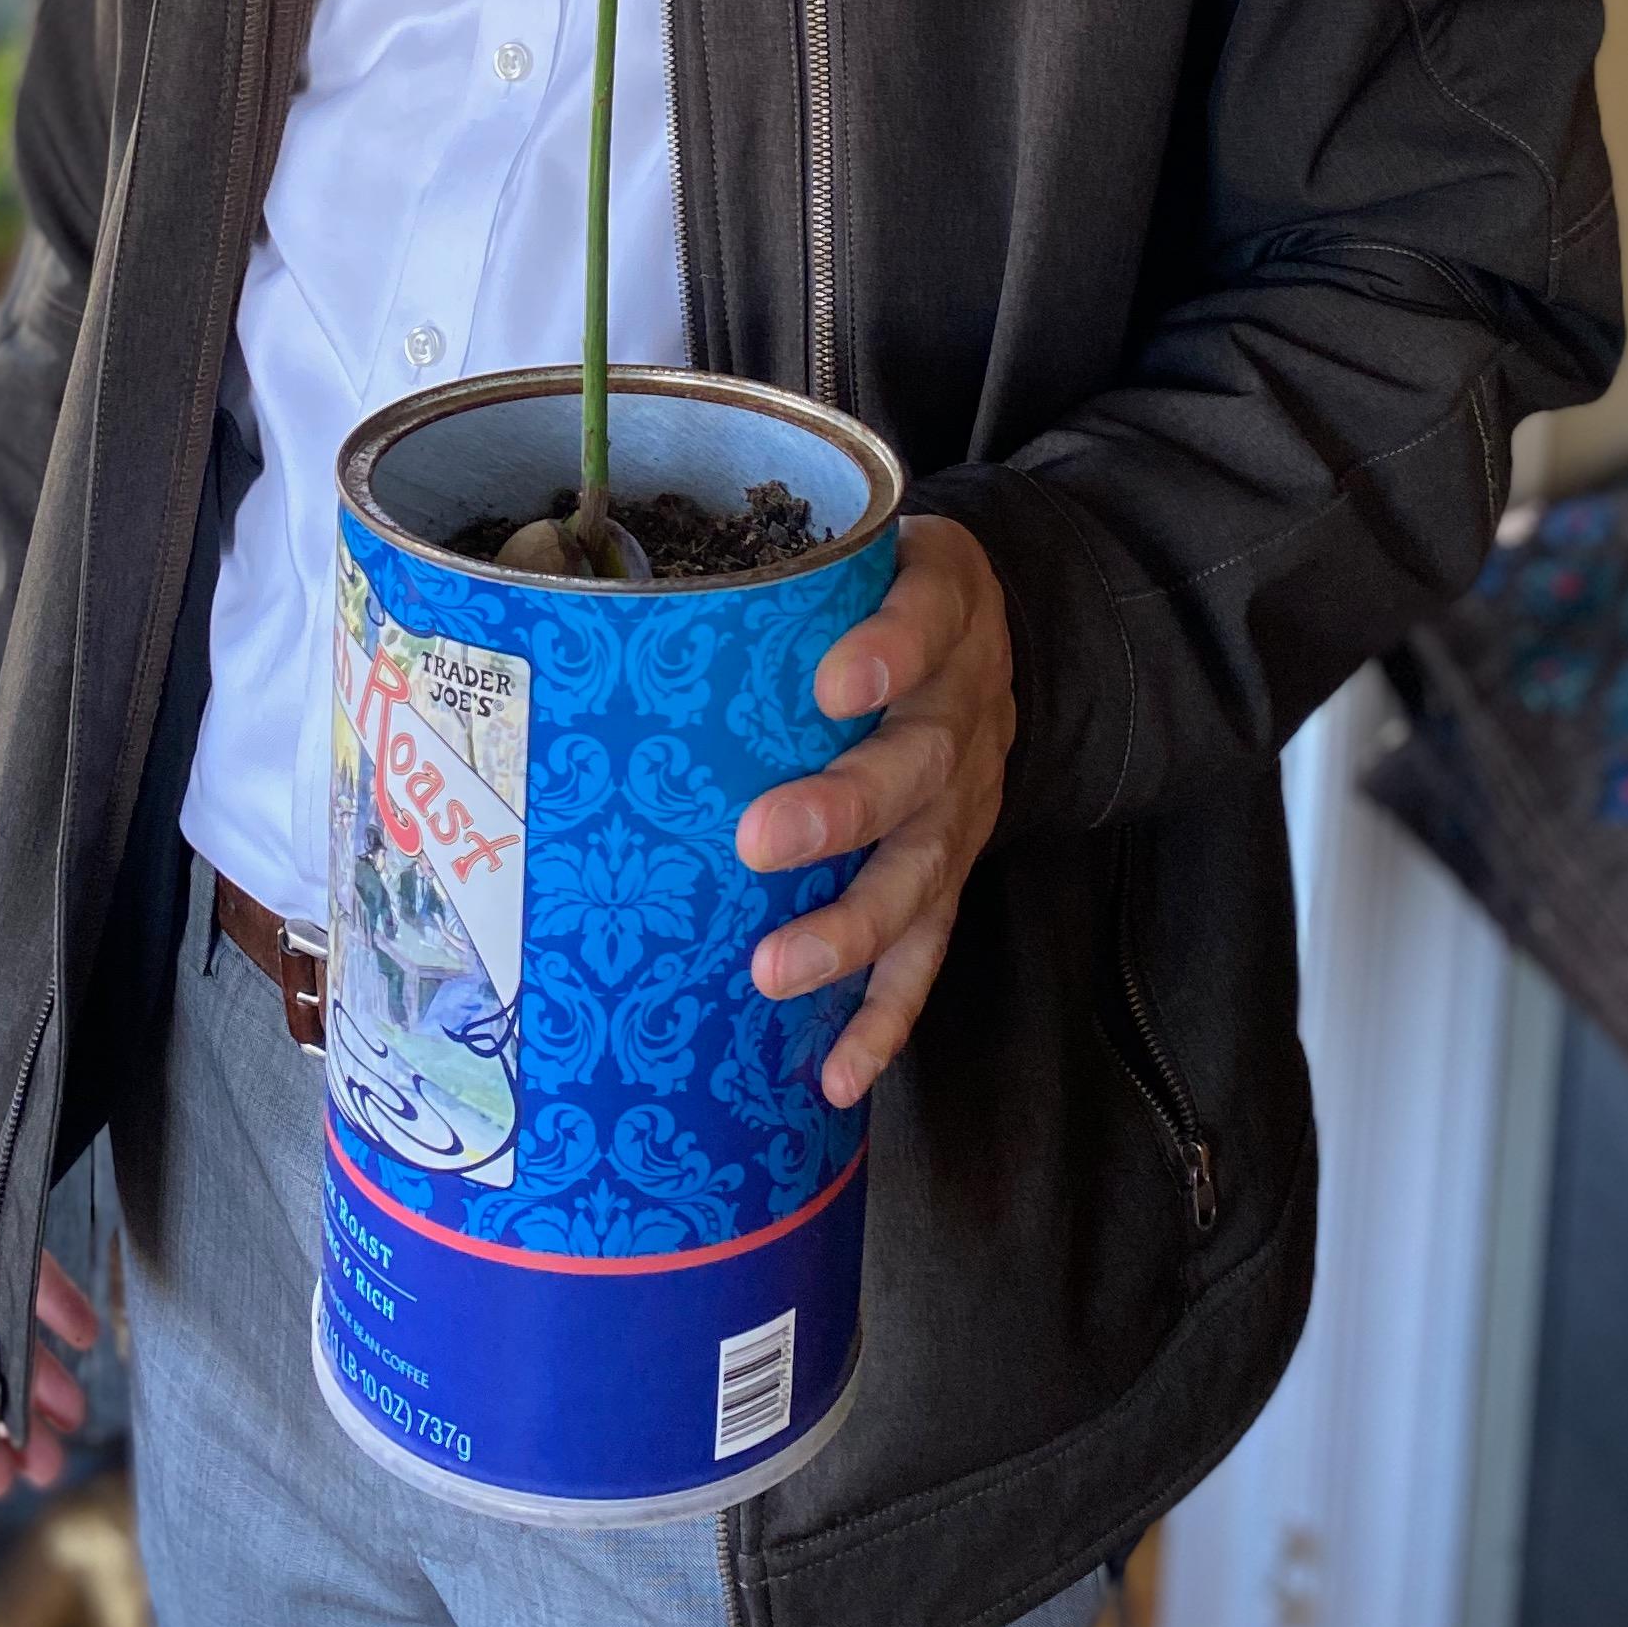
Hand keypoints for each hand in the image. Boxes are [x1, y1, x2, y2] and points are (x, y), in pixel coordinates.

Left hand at [734, 514, 1013, 1108]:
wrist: (996, 635)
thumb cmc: (885, 595)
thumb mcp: (868, 549)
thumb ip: (786, 565)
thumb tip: (631, 588)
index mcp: (944, 616)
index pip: (926, 623)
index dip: (888, 653)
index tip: (833, 682)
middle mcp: (960, 717)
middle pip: (917, 768)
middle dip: (842, 811)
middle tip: (759, 839)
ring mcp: (961, 809)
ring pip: (919, 877)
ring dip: (850, 931)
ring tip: (776, 972)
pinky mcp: (951, 874)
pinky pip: (926, 956)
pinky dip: (884, 1021)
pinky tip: (836, 1077)